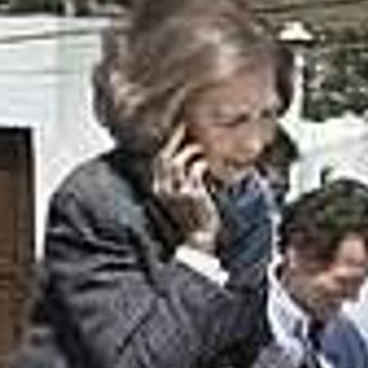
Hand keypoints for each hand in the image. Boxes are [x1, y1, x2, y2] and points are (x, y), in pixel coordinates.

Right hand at [152, 125, 220, 251]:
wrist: (200, 240)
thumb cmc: (193, 219)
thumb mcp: (180, 198)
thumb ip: (179, 181)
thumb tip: (187, 160)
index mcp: (158, 189)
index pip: (158, 159)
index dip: (168, 142)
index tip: (179, 129)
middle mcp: (163, 190)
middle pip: (166, 156)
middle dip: (177, 138)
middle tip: (189, 126)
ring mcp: (177, 192)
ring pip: (179, 161)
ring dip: (192, 150)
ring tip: (203, 146)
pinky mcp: (192, 194)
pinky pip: (196, 170)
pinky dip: (204, 163)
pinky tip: (210, 164)